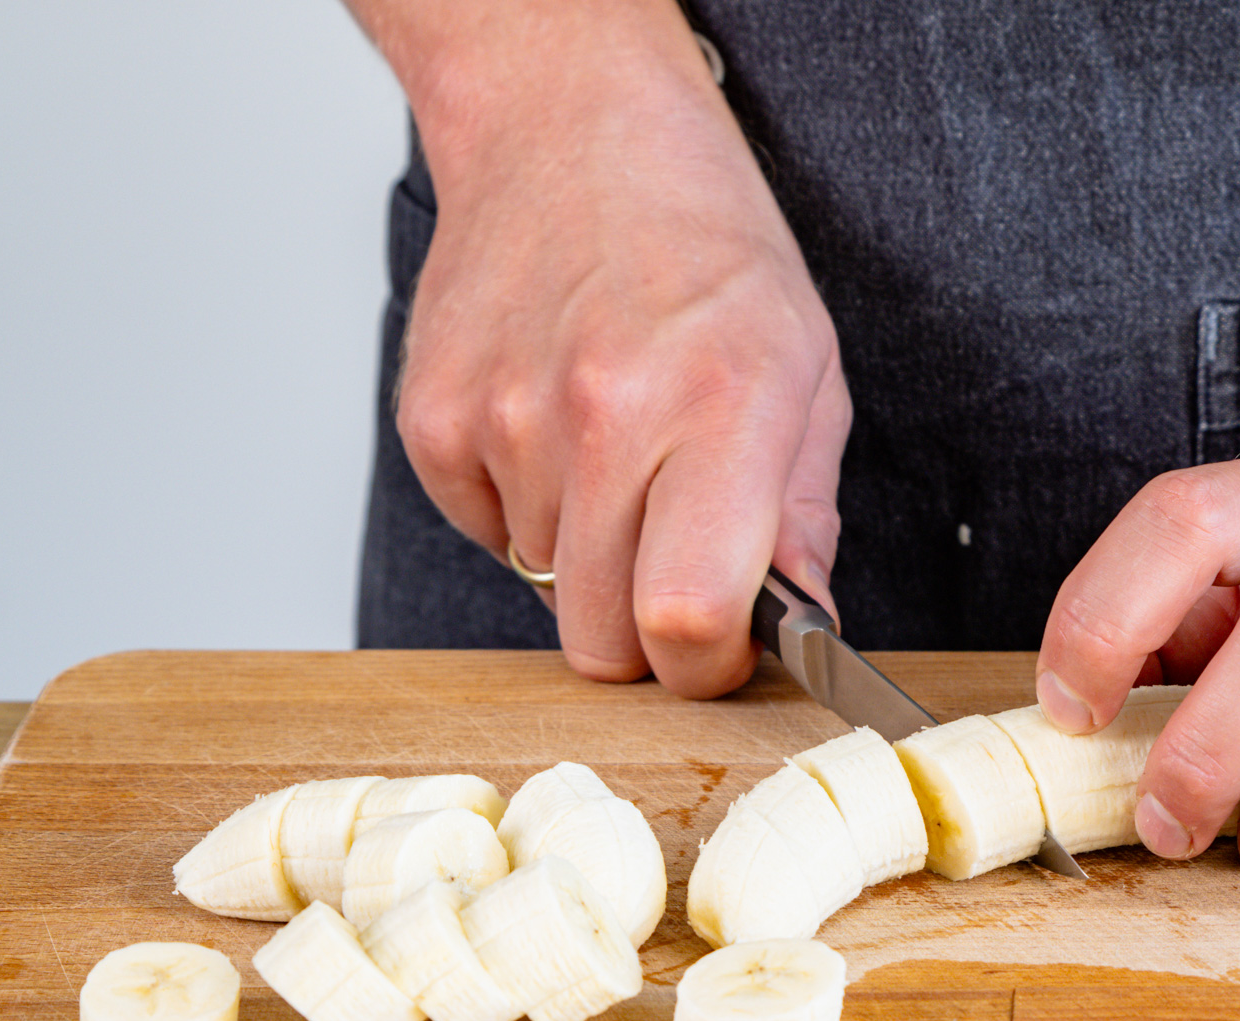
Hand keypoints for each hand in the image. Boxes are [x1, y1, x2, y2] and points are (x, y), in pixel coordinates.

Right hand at [368, 0, 849, 697]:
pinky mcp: (432, 422)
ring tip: (619, 453)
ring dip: (589, 557)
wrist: (572, 133)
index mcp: (721, 403)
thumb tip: (801, 626)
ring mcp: (503, 419)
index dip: (708, 667)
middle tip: (674, 556)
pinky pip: (489, 537)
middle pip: (601, 643)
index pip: (689, 617)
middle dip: (646, 633)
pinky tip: (558, 428)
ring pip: (546, 592)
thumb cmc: (706, 248)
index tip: (723, 648)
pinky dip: (529, 511)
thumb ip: (805, 514)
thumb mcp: (806, 369)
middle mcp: (604, 414)